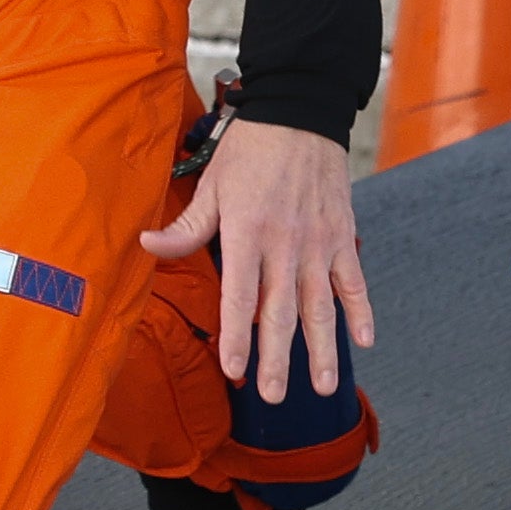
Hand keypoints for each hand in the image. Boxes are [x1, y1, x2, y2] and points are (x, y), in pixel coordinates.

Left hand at [139, 116, 376, 404]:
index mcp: (246, 232)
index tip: (232, 369)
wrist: (300, 113)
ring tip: (322, 388)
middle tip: (271, 396)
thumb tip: (146, 245)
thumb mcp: (211, 185)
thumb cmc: (248, 151)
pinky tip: (364, 342)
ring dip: (322, 350)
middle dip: (276, 358)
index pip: (239, 296)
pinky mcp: (341, 236)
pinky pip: (353, 281)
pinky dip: (361, 311)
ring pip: (320, 307)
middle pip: (279, 312)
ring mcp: (318, 243)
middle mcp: (284, 244)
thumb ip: (185, 227)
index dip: (235, 336)